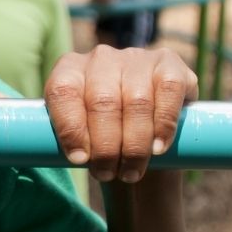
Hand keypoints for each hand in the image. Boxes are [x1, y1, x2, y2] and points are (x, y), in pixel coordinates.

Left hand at [44, 46, 197, 183]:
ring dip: (134, 145)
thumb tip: (76, 158)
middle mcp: (101, 58)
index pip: (62, 92)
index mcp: (69, 69)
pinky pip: (169, 90)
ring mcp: (136, 57)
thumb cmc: (105, 135)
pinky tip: (158, 148)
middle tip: (107, 173)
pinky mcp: (169, 62)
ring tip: (131, 172)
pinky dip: (164, 124)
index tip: (79, 159)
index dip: (70, 127)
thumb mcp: (80, 135)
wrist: (147, 131)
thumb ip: (71, 141)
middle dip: (105, 146)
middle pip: (102, 101)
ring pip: (136, 102)